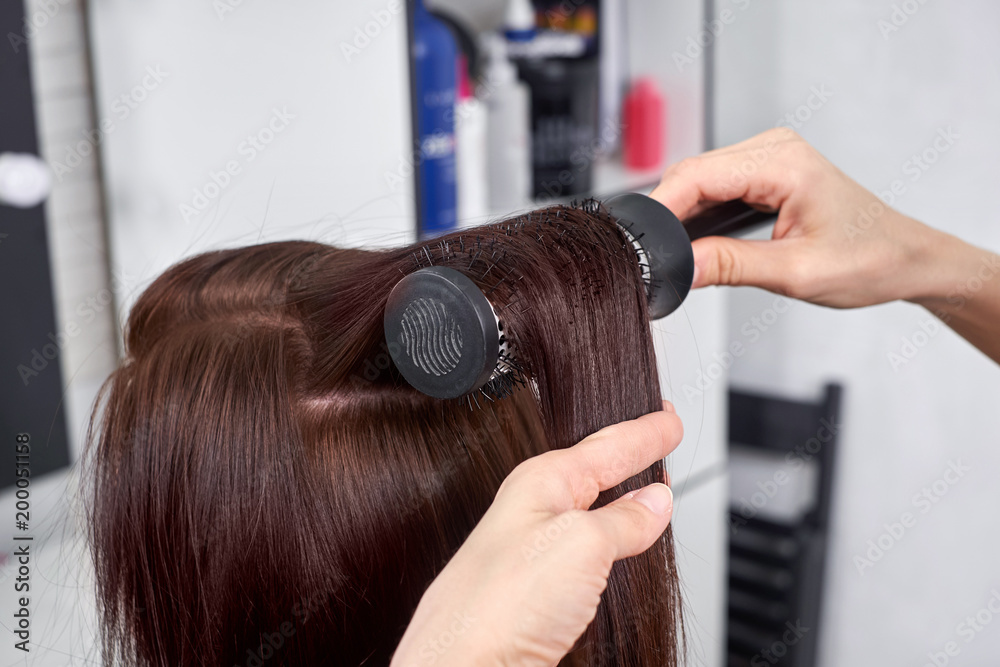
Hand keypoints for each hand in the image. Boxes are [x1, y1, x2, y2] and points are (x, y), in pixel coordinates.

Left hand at [390, 403, 681, 666]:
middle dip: (629, 451)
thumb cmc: (498, 605)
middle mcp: (533, 511)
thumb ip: (623, 521)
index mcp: (541, 484)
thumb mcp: (581, 545)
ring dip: (621, 494)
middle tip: (660, 434)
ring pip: (587, 508)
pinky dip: (609, 536)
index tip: (669, 417)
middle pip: (593, 468)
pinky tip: (618, 542)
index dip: (644, 432)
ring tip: (648, 480)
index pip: (607, 445)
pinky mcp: (534, 591)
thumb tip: (654, 501)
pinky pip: (581, 547)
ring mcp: (532, 551)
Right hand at [649, 128, 962, 308]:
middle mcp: (774, 148)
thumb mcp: (795, 273)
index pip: (697, 175)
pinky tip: (696, 239)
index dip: (660, 208)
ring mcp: (769, 156)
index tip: (638, 242)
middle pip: (691, 173)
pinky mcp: (765, 171)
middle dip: (665, 214)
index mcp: (784, 163)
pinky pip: (714, 185)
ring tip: (673, 252)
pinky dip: (698, 212)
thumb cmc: (868, 260)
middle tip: (651, 258)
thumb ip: (731, 267)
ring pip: (698, 179)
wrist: (904, 258)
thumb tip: (680, 267)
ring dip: (680, 214)